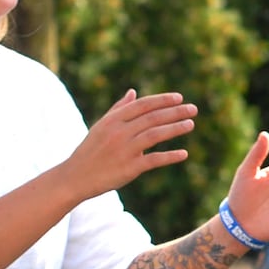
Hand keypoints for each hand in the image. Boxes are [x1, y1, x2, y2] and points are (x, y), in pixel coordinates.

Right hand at [63, 90, 196, 199]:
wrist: (75, 177)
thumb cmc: (90, 150)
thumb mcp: (101, 126)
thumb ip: (118, 109)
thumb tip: (133, 91)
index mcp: (113, 120)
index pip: (143, 105)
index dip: (162, 100)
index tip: (179, 97)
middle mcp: (119, 132)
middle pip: (152, 118)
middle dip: (175, 111)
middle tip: (193, 109)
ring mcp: (124, 150)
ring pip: (155, 135)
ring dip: (175, 129)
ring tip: (191, 124)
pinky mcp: (129, 168)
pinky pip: (153, 160)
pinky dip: (169, 156)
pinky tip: (184, 154)